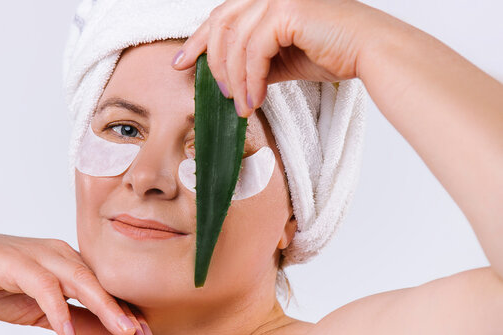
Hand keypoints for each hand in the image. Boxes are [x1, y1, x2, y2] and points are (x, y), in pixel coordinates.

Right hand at [0, 231, 151, 334]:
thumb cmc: (0, 283)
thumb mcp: (43, 311)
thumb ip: (76, 321)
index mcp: (71, 264)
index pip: (105, 290)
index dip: (127, 313)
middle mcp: (62, 255)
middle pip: (101, 284)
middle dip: (125, 312)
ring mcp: (41, 256)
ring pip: (81, 280)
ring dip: (104, 307)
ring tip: (123, 331)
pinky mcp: (17, 263)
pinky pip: (43, 285)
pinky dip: (57, 308)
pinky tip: (66, 330)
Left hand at [172, 0, 382, 116]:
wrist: (370, 52)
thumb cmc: (333, 53)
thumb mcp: (283, 59)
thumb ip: (255, 62)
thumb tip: (231, 80)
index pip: (221, 16)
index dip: (197, 41)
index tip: (181, 64)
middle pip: (221, 24)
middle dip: (210, 62)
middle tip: (218, 94)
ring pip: (235, 41)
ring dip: (234, 79)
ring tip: (241, 105)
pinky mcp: (287, 11)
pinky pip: (254, 50)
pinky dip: (250, 79)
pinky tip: (255, 100)